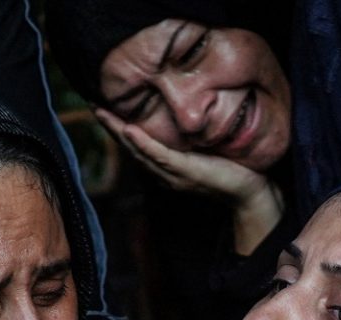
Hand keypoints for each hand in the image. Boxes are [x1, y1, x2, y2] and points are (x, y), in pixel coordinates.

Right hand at [92, 111, 283, 252]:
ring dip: (119, 132)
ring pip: (139, 151)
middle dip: (110, 127)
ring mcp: (173, 173)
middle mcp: (164, 172)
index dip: (118, 127)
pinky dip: (143, 143)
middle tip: (92, 105)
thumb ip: (190, 140)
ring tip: (102, 113)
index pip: (137, 144)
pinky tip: (130, 130)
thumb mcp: (205, 150)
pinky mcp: (186, 171)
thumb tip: (182, 118)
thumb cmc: (229, 168)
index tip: (103, 108)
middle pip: (130, 147)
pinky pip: (160, 155)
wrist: (248, 192)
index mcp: (166, 167)